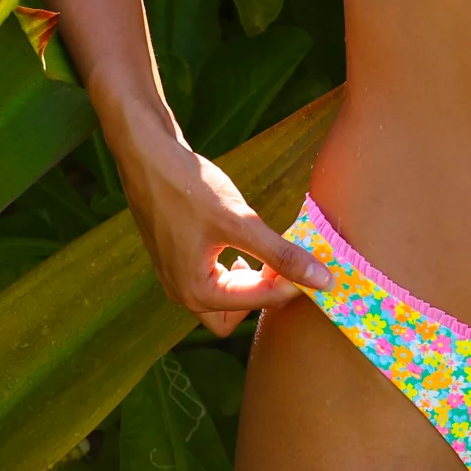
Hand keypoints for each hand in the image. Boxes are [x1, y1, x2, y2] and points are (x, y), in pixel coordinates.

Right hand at [114, 129, 331, 337]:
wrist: (147, 156)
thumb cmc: (188, 188)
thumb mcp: (241, 223)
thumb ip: (281, 255)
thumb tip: (323, 280)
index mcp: (195, 293)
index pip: (258, 303)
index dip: (292, 284)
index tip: (316, 264)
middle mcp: (182, 293)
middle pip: (237, 314)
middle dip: (265, 291)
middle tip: (288, 259)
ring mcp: (176, 276)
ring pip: (226, 297)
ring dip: (252, 279)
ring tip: (271, 249)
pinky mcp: (178, 258)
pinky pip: (215, 279)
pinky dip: (237, 268)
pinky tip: (248, 241)